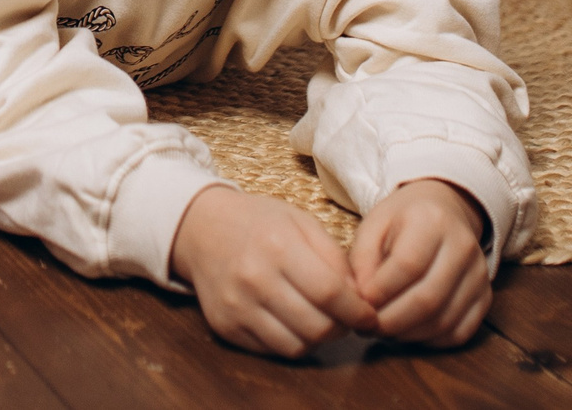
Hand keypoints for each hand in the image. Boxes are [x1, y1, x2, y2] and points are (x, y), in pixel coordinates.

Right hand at [169, 186, 375, 356]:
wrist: (202, 229)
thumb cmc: (259, 222)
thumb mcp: (301, 222)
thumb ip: (334, 258)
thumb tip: (359, 298)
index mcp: (277, 245)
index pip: (329, 292)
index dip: (357, 311)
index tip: (369, 316)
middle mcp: (254, 278)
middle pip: (315, 325)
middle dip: (341, 328)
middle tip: (346, 319)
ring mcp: (236, 306)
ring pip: (296, 346)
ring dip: (318, 340)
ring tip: (321, 321)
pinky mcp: (225, 326)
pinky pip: (271, 350)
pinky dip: (291, 342)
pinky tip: (294, 323)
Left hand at [348, 180, 490, 347]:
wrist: (444, 210)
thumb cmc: (402, 221)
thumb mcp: (373, 225)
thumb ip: (361, 259)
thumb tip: (363, 300)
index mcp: (431, 220)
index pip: (407, 265)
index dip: (380, 292)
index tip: (359, 303)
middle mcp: (463, 246)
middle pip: (428, 299)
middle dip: (391, 321)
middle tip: (367, 327)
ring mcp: (479, 274)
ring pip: (444, 321)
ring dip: (407, 334)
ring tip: (383, 329)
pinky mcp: (485, 297)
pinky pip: (459, 333)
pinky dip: (430, 341)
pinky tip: (409, 331)